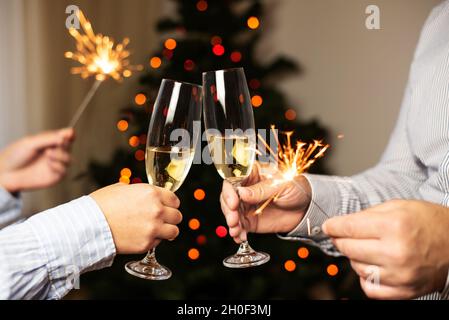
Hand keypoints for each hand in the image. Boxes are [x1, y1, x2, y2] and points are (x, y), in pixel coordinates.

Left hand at [0, 128, 74, 192]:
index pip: (63, 136)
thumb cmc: (14, 157)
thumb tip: (65, 137)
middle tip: (60, 143)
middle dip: (66, 144)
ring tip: (49, 154)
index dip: (69, 134)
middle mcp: (53, 153)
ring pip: (69, 159)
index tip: (70, 133)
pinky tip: (49, 164)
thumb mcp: (30, 142)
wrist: (6, 174)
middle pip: (69, 146)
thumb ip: (49, 138)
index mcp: (48, 142)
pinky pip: (64, 171)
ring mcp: (54, 164)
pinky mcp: (54, 176)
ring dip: (61, 155)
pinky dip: (58, 166)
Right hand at [90, 183, 181, 253]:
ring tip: (158, 231)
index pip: (174, 199)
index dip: (170, 204)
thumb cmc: (101, 204)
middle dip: (170, 218)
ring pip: (174, 231)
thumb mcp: (122, 188)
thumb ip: (139, 192)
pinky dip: (154, 241)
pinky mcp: (147, 244)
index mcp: (151, 193)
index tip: (167, 207)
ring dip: (167, 231)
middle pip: (177, 216)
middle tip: (162, 220)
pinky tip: (142, 237)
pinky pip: (159, 243)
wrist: (89, 225)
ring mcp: (153, 228)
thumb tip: (144, 195)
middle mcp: (157, 210)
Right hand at [220, 162, 311, 242]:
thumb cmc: (296, 188)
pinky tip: (240, 237)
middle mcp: (245, 189)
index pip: (233, 179)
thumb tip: (241, 193)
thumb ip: (261, 190)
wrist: (307, 208)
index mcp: (252, 173)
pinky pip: (238, 226)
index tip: (233, 202)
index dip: (229, 191)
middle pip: (227, 196)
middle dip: (228, 209)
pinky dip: (237, 232)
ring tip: (236, 231)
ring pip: (230, 212)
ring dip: (231, 222)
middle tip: (233, 219)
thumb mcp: (282, 186)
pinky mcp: (250, 220)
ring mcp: (246, 205)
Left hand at [323, 200, 448, 298]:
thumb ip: (366, 214)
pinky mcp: (404, 291)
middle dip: (341, 239)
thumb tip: (339, 224)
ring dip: (355, 257)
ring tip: (367, 248)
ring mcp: (400, 275)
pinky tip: (373, 265)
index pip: (348, 228)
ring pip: (355, 267)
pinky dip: (366, 277)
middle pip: (348, 248)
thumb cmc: (427, 222)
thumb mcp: (398, 207)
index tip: (328, 226)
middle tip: (344, 235)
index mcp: (394, 226)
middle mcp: (396, 252)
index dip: (333, 226)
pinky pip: (369, 288)